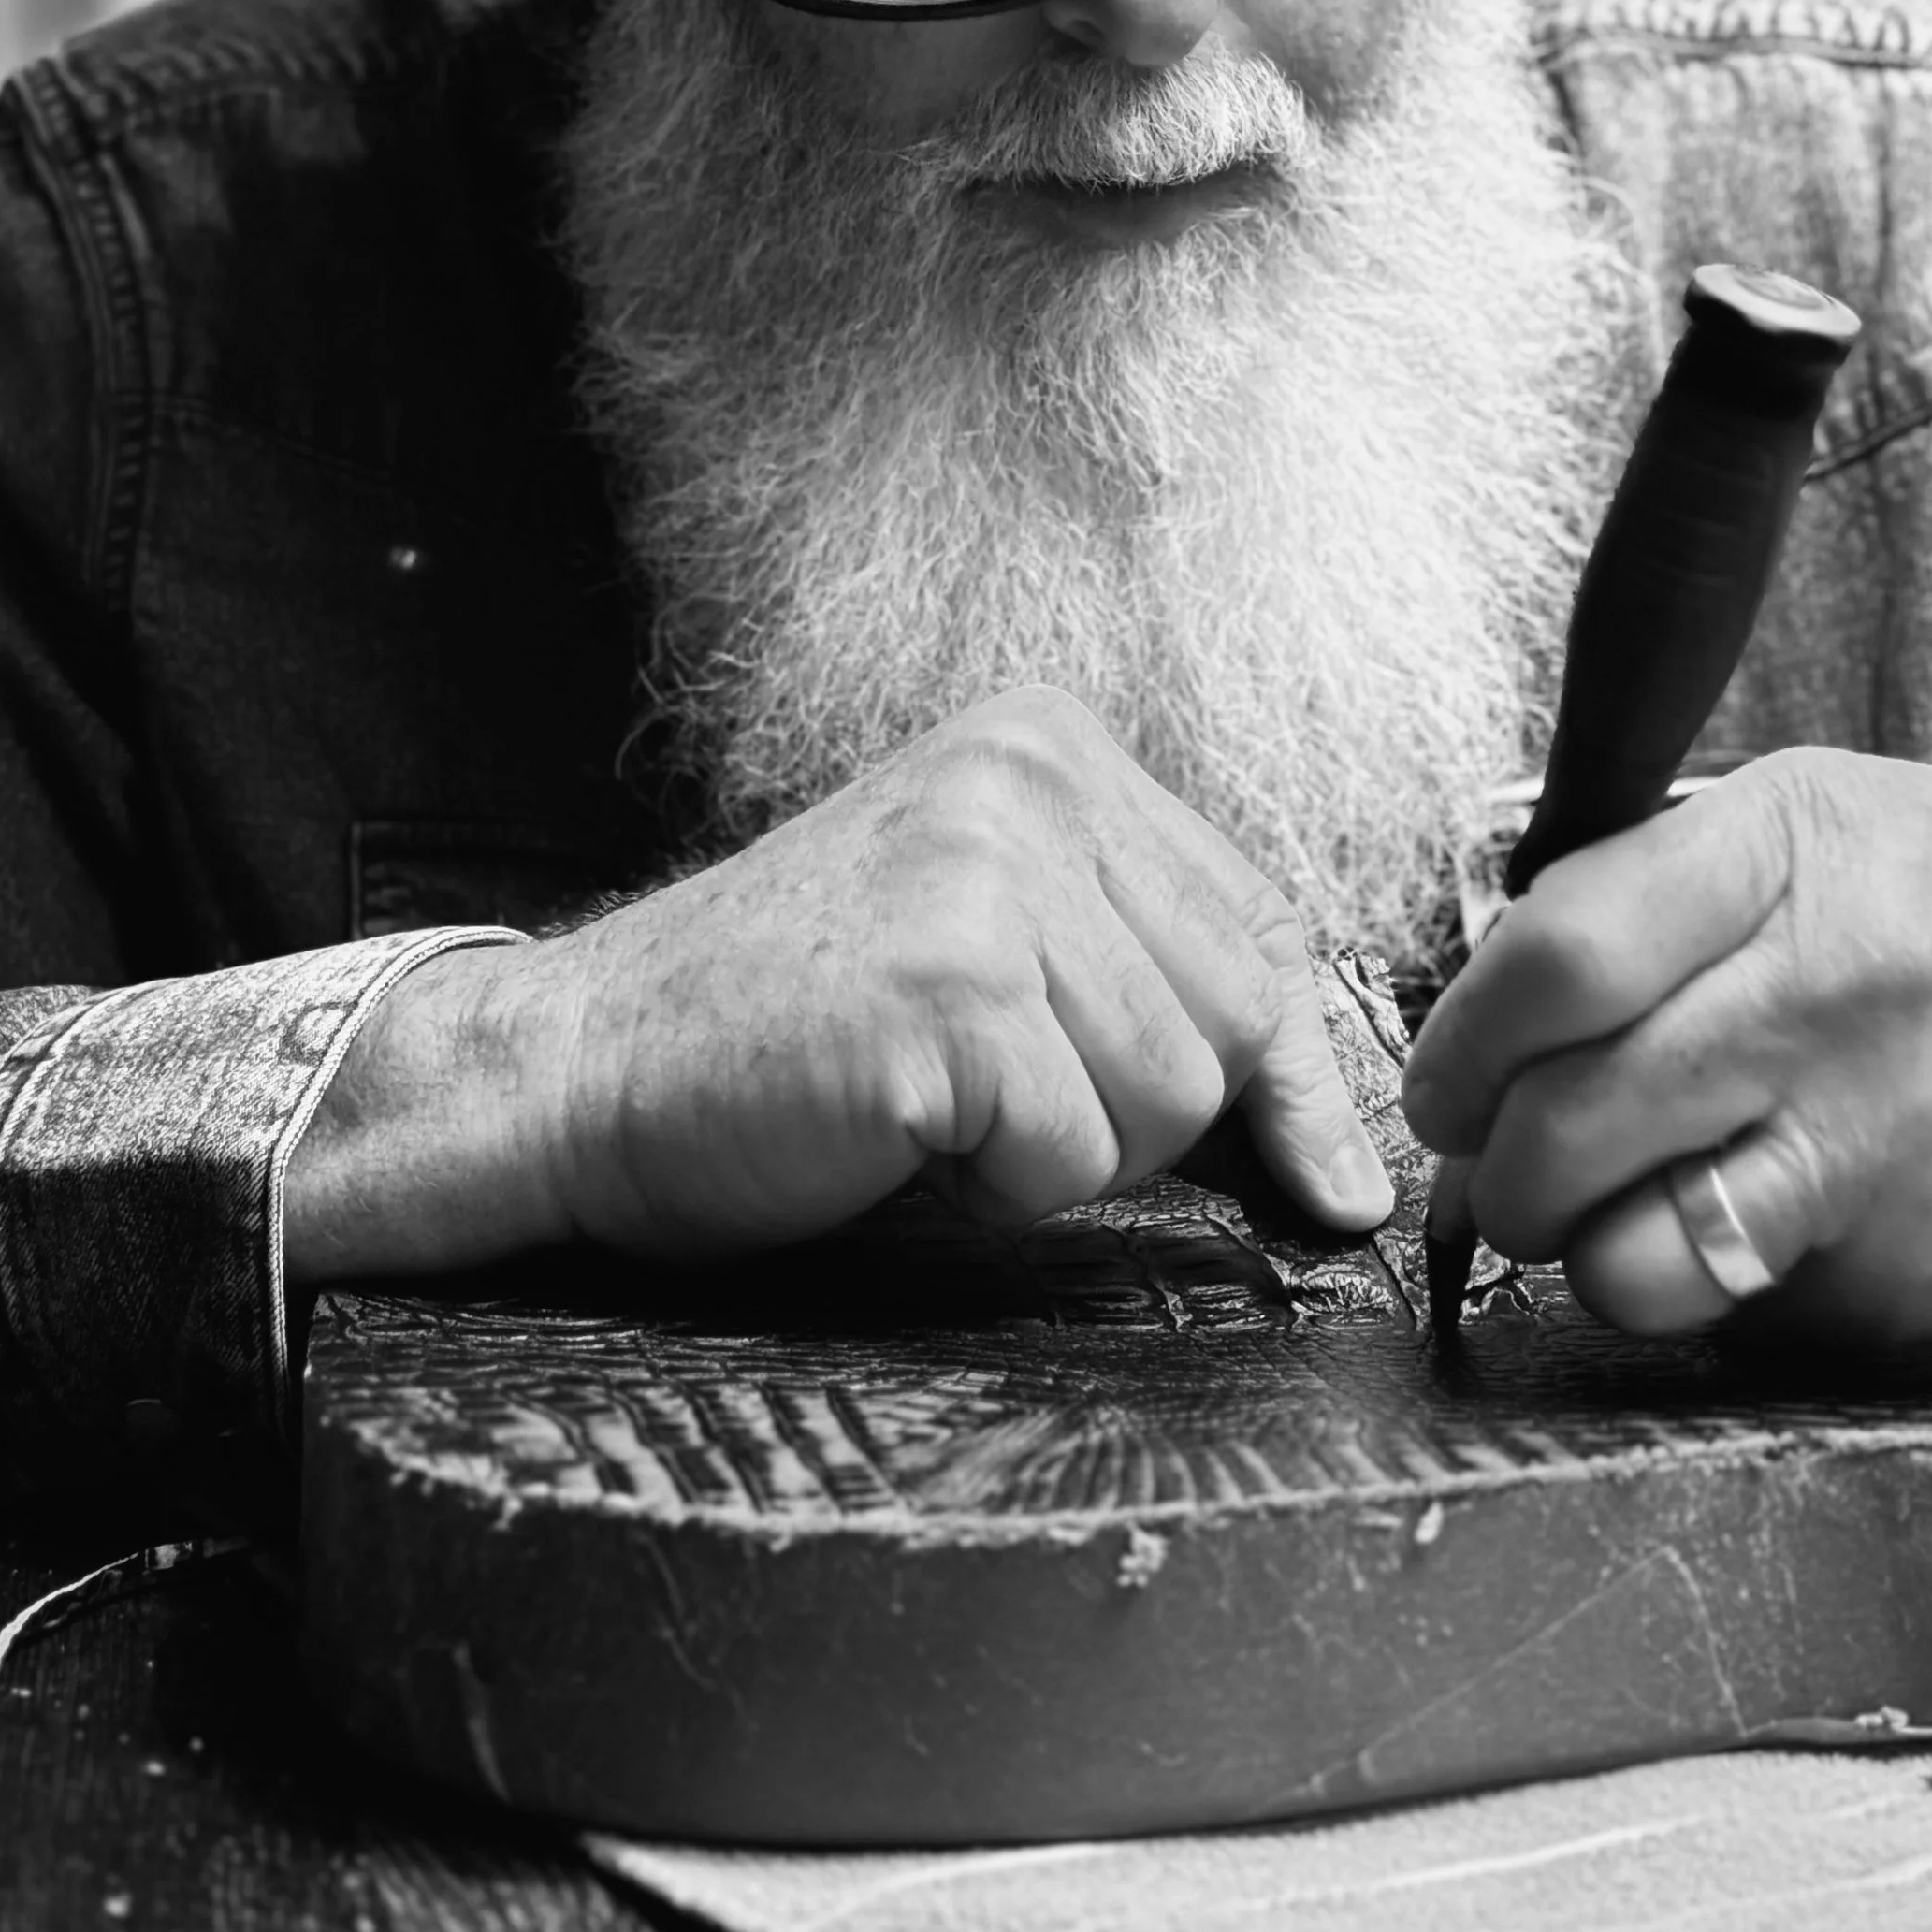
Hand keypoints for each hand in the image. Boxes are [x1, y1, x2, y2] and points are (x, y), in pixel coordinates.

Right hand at [288, 686, 1389, 1280]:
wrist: (579, 1065)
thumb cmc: (789, 1030)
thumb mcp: (1004, 959)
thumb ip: (1161, 995)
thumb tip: (1352, 1170)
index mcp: (1053, 745)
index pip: (1263, 931)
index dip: (1293, 1081)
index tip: (1328, 1183)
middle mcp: (1032, 775)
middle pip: (1234, 1021)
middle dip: (1138, 1113)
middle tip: (989, 1098)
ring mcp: (986, 867)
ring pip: (1169, 1098)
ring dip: (1057, 1149)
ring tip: (930, 1100)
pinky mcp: (947, 979)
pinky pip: (1070, 1153)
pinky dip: (992, 1185)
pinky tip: (895, 1128)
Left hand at [1401, 748, 1931, 1354]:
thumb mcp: (1828, 825)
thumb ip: (1650, 893)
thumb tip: (1485, 1008)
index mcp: (1793, 859)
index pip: (1551, 962)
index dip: (1458, 1044)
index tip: (1445, 1082)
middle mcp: (1837, 1001)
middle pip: (1563, 1128)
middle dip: (1498, 1173)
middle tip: (1511, 1168)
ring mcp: (1891, 1158)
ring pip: (1633, 1263)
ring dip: (1592, 1256)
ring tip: (1626, 1212)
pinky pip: (1754, 1324)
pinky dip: (1736, 1295)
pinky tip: (1795, 1227)